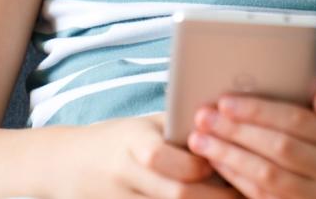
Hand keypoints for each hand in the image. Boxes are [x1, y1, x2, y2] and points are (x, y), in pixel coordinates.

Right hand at [51, 112, 242, 198]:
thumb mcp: (146, 125)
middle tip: (249, 192)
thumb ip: (182, 126)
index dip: (202, 163)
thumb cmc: (119, 139)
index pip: (168, 156)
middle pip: (177, 194)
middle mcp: (127, 173)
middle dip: (217, 197)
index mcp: (134, 141)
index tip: (233, 161)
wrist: (66, 165)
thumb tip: (233, 123)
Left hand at [187, 92, 315, 198]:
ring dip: (229, 156)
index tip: (226, 101)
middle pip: (280, 149)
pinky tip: (217, 162)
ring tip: (201, 139)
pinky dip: (236, 178)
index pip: (299, 122)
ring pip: (267, 177)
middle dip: (238, 131)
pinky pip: (261, 197)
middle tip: (205, 117)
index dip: (260, 111)